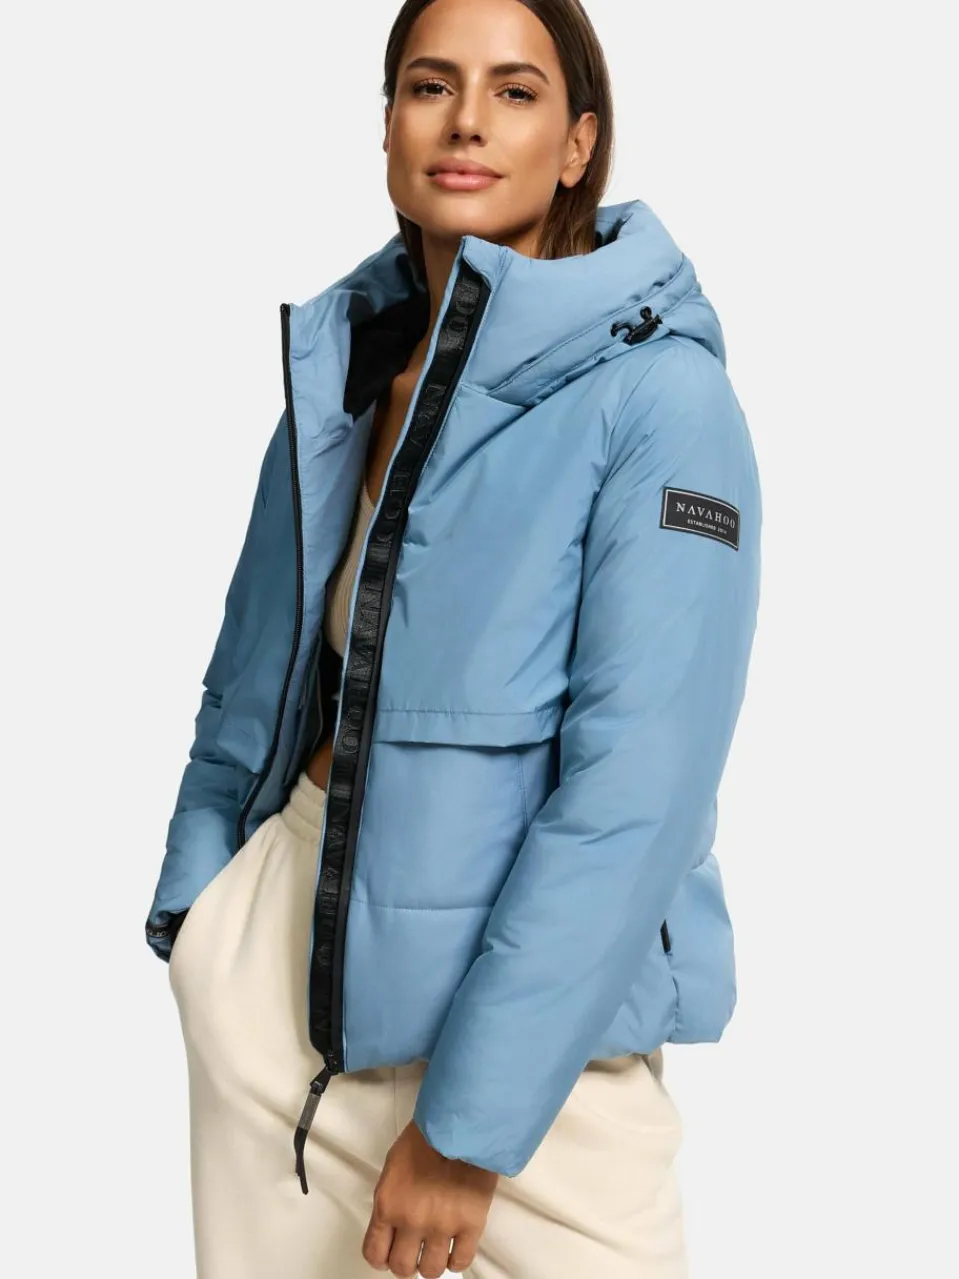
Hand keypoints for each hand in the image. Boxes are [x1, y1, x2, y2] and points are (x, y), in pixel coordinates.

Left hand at [362, 1118, 498, 1275]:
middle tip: (415, 1251)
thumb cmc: (425, 1137)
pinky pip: (461, 1261)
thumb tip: (393, 1225)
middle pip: (402, 1267)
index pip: (375, 1252)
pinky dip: (457, 1261)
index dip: (382, 1258)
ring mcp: (442, 1226)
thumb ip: (391, 1199)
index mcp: (388, 1205)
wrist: (460, 1123)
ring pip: (431, 1270)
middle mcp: (411, 1221)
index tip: (389, 1254)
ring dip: (432, 1263)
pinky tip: (455, 1249)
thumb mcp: (394, 1166)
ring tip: (436, 1249)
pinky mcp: (470, 1225)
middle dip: (407, 1262)